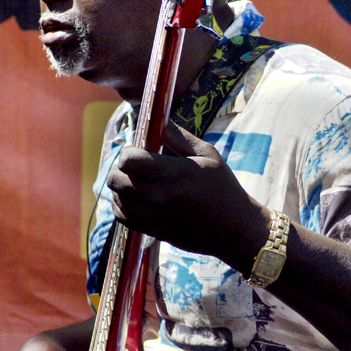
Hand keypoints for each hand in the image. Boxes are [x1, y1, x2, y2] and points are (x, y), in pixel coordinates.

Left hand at [106, 122, 269, 269]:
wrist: (234, 229)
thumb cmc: (223, 188)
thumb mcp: (208, 155)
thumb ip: (180, 137)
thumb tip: (159, 119)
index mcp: (174, 174)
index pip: (129, 160)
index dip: (129, 152)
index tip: (139, 151)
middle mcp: (159, 196)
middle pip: (116, 179)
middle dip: (120, 168)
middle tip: (134, 166)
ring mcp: (154, 216)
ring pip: (116, 199)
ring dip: (121, 187)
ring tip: (135, 181)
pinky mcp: (152, 231)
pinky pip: (121, 218)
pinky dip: (121, 206)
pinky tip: (133, 199)